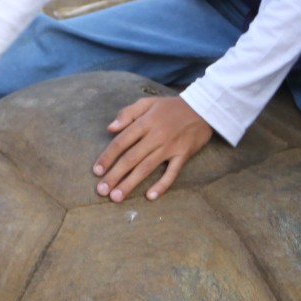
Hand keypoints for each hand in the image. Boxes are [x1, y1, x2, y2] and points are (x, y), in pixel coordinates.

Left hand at [95, 95, 213, 201]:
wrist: (203, 108)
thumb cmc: (172, 107)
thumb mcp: (148, 102)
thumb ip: (127, 113)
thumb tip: (110, 128)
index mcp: (145, 122)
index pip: (121, 141)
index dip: (108, 157)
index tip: (96, 171)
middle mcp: (156, 135)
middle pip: (131, 158)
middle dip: (114, 175)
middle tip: (102, 191)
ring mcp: (170, 147)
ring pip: (146, 167)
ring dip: (130, 183)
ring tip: (117, 197)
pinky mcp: (183, 155)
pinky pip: (172, 173)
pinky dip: (161, 185)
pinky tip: (150, 197)